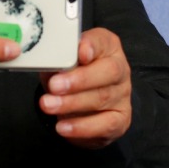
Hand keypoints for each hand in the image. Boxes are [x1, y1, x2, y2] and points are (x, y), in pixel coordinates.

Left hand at [38, 27, 131, 148]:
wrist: (80, 107)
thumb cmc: (69, 77)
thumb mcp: (59, 64)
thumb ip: (56, 61)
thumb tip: (46, 63)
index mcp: (107, 47)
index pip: (103, 40)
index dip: (92, 45)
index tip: (79, 52)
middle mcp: (120, 69)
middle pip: (109, 71)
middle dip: (79, 79)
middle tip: (55, 85)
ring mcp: (122, 95)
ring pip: (102, 98)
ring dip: (72, 103)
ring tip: (48, 105)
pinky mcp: (121, 119)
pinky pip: (105, 124)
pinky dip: (82, 127)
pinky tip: (63, 126)